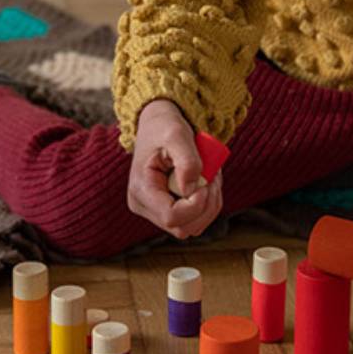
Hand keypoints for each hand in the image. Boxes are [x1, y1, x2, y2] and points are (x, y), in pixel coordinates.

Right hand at [127, 99, 223, 240]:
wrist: (158, 126)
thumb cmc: (164, 127)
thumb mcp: (176, 134)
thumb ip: (187, 161)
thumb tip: (192, 189)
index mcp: (140, 189)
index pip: (171, 217)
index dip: (196, 204)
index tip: (205, 179)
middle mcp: (144, 206)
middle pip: (184, 228)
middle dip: (206, 204)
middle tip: (211, 175)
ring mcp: (156, 212)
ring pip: (194, 227)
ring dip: (211, 203)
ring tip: (210, 175)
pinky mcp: (169, 211)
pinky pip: (197, 219)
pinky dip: (209, 202)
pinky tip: (206, 181)